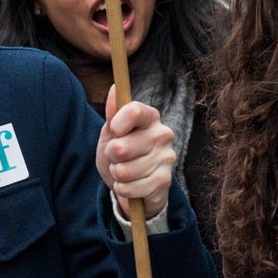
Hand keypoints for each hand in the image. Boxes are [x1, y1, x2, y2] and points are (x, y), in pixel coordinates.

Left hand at [96, 94, 175, 219]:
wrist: (133, 185)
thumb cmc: (120, 154)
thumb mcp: (111, 133)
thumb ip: (113, 113)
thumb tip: (114, 88)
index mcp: (150, 117)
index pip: (134, 111)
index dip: (117, 123)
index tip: (114, 130)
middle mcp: (163, 134)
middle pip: (121, 147)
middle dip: (111, 156)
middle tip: (117, 157)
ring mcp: (167, 158)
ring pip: (124, 171)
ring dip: (117, 175)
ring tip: (125, 172)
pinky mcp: (165, 181)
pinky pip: (131, 188)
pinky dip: (123, 189)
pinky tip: (131, 185)